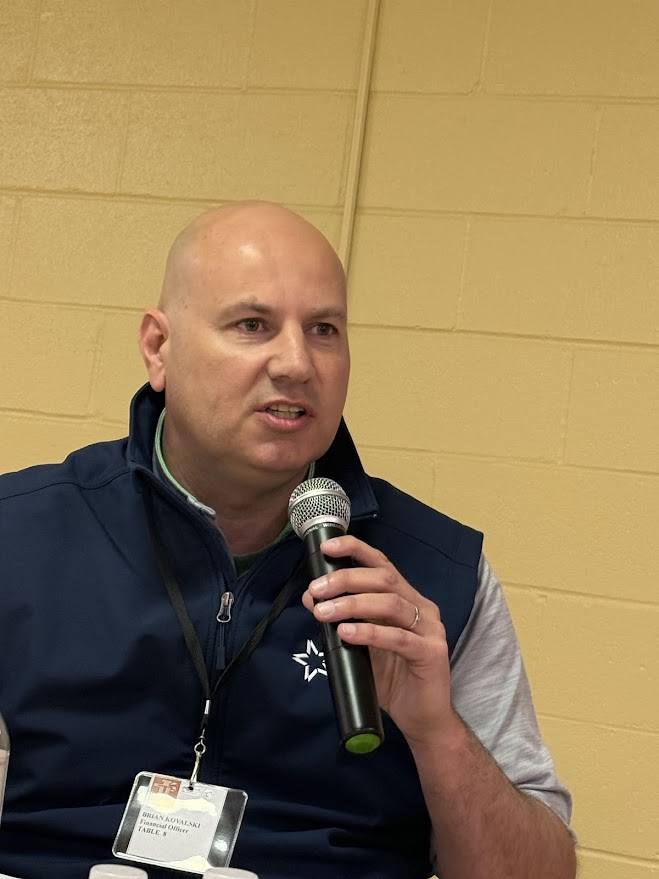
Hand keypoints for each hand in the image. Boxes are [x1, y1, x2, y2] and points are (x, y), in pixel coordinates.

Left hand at [301, 534, 455, 745]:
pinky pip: (399, 638)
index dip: (355, 550)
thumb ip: (343, 620)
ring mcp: (430, 629)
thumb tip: (311, 598)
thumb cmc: (393, 679)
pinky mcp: (432, 653)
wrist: (423, 718)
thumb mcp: (361, 644)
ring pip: (390, 603)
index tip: (327, 548)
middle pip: (384, 578)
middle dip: (346, 579)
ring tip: (324, 613)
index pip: (382, 564)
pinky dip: (370, 632)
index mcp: (407, 598)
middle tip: (317, 590)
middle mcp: (421, 607)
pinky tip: (347, 633)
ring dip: (352, 604)